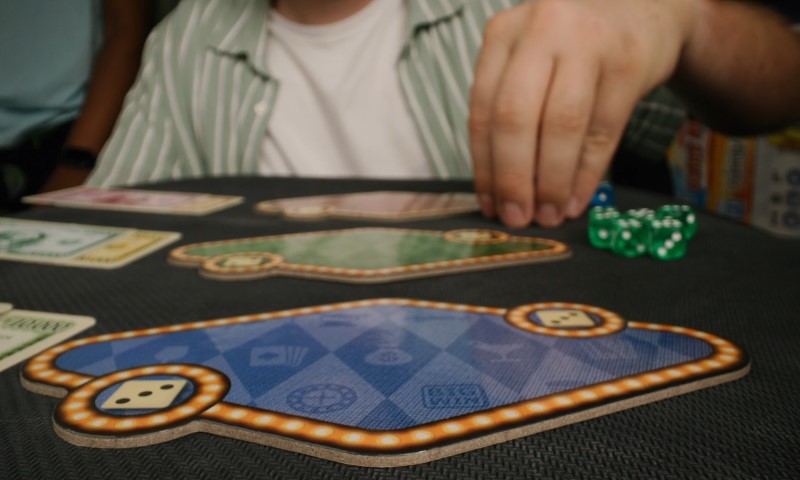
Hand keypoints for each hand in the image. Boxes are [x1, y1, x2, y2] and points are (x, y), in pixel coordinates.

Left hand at [469, 0, 697, 227]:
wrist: (647, 11)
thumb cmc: (575, 49)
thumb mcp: (531, 61)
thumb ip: (511, 110)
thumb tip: (499, 190)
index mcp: (503, 34)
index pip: (482, 110)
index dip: (484, 166)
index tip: (491, 205)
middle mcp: (541, 30)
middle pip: (515, 117)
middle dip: (513, 177)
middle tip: (518, 218)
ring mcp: (588, 42)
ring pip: (561, 126)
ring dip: (552, 181)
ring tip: (549, 215)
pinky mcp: (629, 61)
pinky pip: (603, 131)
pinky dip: (586, 173)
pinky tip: (576, 198)